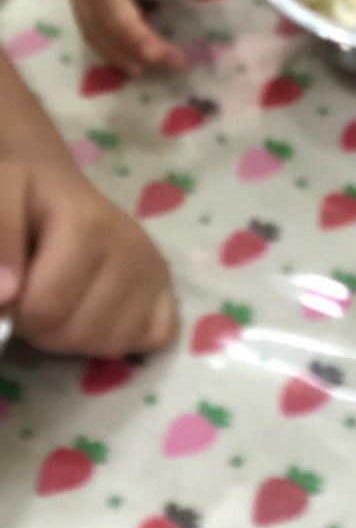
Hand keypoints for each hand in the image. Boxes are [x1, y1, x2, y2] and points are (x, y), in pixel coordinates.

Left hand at [0, 158, 176, 356]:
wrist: (54, 186)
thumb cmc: (25, 197)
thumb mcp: (0, 198)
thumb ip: (0, 240)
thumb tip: (6, 295)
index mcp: (88, 225)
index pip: (46, 308)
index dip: (16, 310)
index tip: (12, 286)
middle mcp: (132, 246)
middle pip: (79, 331)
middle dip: (43, 326)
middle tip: (36, 291)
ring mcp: (153, 267)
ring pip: (113, 341)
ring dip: (77, 335)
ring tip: (65, 299)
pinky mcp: (166, 285)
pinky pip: (158, 336)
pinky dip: (127, 337)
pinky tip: (101, 314)